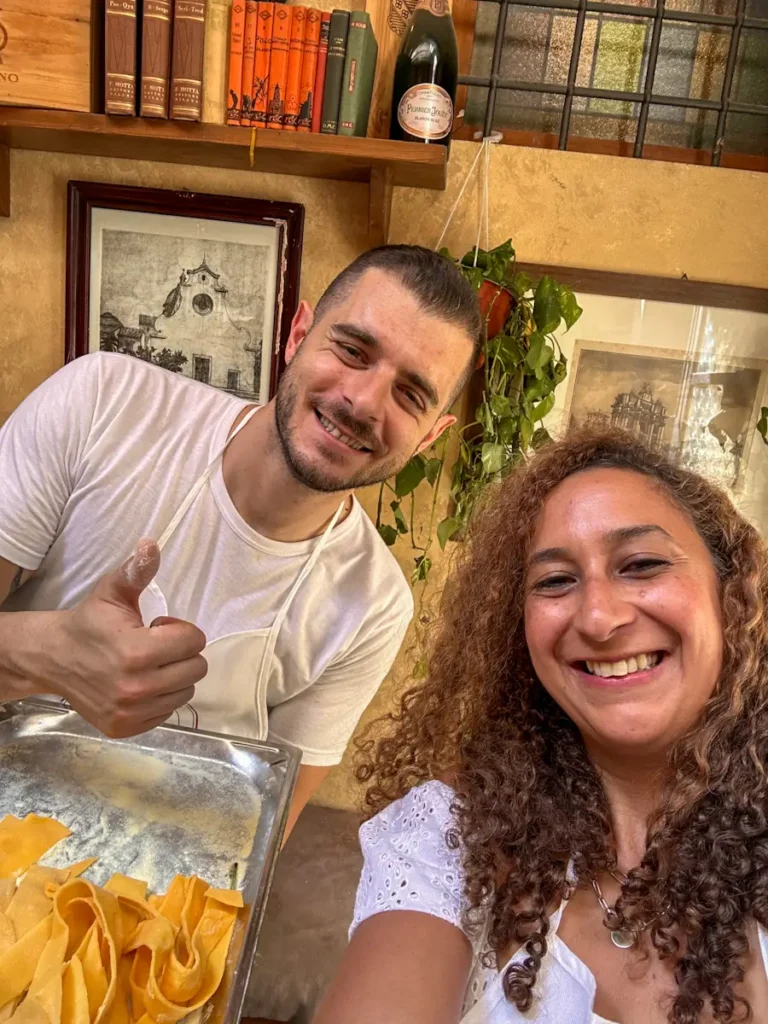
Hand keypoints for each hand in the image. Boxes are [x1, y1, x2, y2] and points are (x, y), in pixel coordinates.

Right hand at [48, 539, 207, 736]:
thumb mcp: (113, 592)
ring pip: (185, 692)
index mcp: (137, 652)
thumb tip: (151, 543)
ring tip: (147, 665)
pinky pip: (167, 712)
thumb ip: (137, 571)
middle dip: (182, 653)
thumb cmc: (90, 623)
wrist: (53, 658)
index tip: (157, 627)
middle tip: (154, 646)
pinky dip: (161, 698)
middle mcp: (137, 687)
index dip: (180, 630)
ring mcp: (131, 712)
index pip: (194, 641)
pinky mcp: (126, 728)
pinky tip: (140, 683)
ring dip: (174, 676)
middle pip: (196, 668)